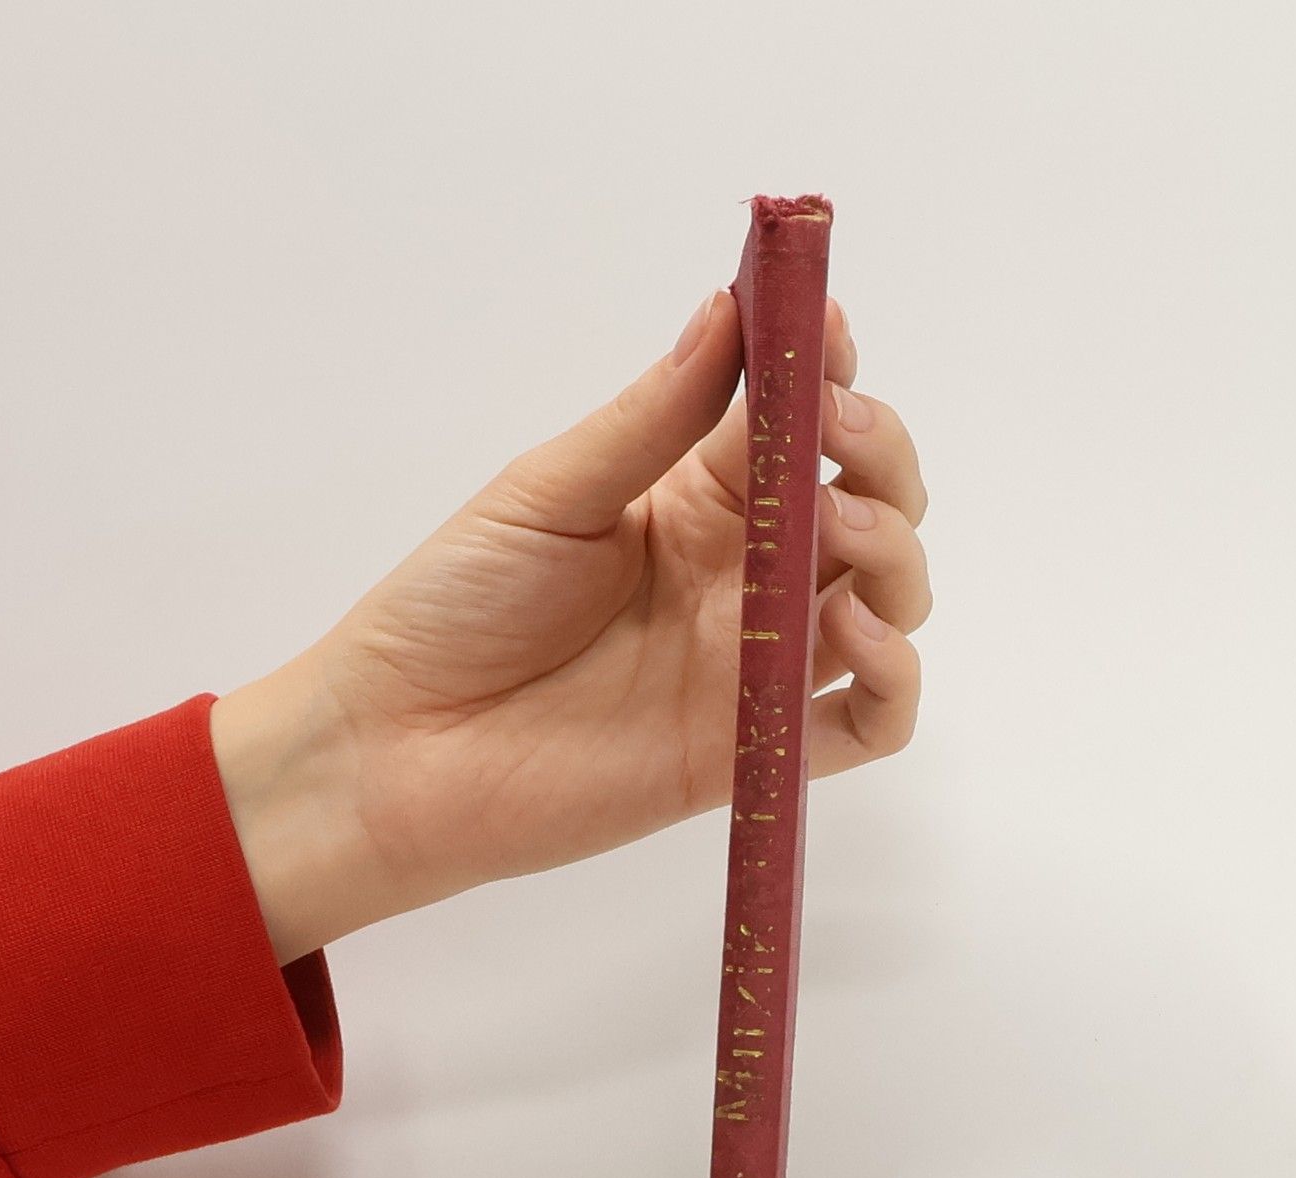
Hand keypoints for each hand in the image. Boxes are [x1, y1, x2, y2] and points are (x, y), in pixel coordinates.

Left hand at [211, 289, 930, 964]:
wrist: (398, 748)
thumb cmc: (455, 608)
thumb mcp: (550, 491)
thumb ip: (653, 418)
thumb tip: (732, 308)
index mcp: (695, 503)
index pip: (797, 429)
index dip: (830, 376)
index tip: (828, 333)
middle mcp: (742, 579)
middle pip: (869, 507)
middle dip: (880, 458)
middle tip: (838, 435)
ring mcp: (756, 666)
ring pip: (887, 603)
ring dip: (896, 556)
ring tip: (841, 532)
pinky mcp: (756, 751)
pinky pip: (870, 724)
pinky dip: (898, 681)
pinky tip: (860, 636)